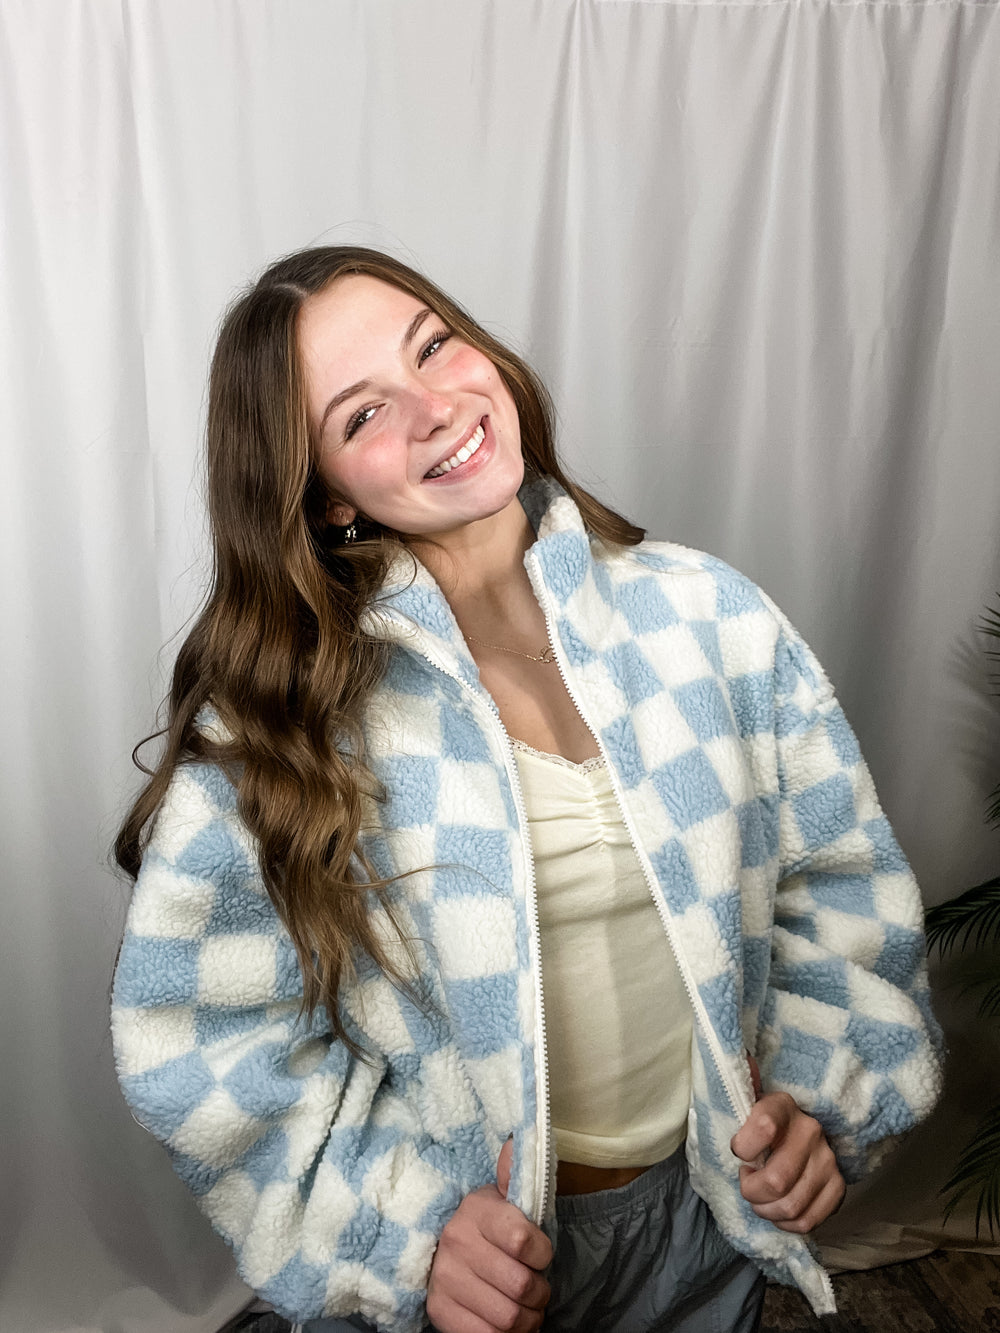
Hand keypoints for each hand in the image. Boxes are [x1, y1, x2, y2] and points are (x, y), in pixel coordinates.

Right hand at [426, 1139, 551, 1331]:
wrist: (441, 1251)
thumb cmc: (488, 1227)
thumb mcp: (502, 1197)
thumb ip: (514, 1175)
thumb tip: (516, 1143)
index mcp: (476, 1210)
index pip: (522, 1241)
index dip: (542, 1254)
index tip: (540, 1255)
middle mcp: (456, 1243)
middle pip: (520, 1285)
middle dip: (540, 1293)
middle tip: (538, 1290)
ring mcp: (445, 1279)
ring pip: (507, 1317)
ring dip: (528, 1319)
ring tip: (527, 1309)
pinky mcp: (439, 1311)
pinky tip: (508, 1323)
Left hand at [730, 1058, 845, 1233]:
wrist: (797, 1131)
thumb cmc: (760, 1119)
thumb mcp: (744, 1100)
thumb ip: (737, 1084)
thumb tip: (742, 1058)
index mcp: (783, 1105)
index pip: (764, 1126)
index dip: (743, 1147)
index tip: (738, 1151)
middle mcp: (811, 1131)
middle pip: (776, 1181)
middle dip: (751, 1191)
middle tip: (746, 1182)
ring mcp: (828, 1161)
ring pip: (791, 1206)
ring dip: (765, 1210)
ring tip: (759, 1197)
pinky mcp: (838, 1188)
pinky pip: (808, 1221)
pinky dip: (785, 1223)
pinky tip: (777, 1209)